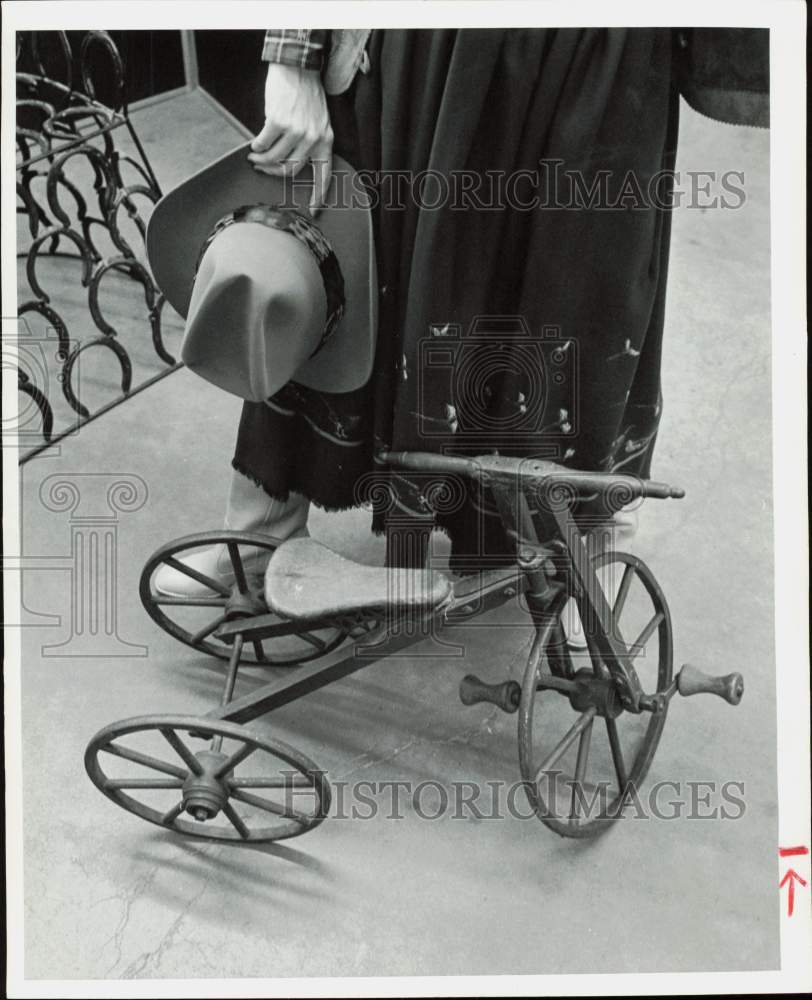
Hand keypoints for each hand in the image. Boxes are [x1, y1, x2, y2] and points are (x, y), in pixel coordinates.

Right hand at [248, 62, 332, 214]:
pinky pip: (263, 143)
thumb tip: (286, 163)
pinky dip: (256, 147)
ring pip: (274, 158)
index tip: (314, 211)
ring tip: (254, 157)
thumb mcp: (317, 121)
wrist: (297, 67)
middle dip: (273, 172)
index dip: (319, 194)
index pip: (324, 173)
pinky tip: (254, 145)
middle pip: (291, 169)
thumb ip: (308, 142)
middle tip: (262, 169)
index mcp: (326, 141)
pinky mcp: (279, 122)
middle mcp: (313, 138)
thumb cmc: (305, 95)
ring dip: (261, 160)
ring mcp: (296, 131)